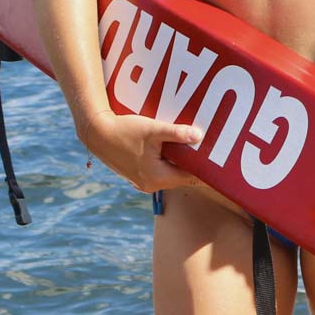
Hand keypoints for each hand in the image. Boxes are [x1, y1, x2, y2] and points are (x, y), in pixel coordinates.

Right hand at [77, 109, 204, 194]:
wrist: (97, 134)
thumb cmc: (124, 131)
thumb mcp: (153, 129)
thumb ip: (176, 134)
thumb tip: (199, 137)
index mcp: (157, 177)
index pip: (190, 177)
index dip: (204, 167)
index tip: (217, 158)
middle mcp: (151, 184)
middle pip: (182, 175)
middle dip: (193, 161)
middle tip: (209, 147)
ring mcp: (143, 181)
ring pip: (171, 172)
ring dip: (180, 159)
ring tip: (192, 144)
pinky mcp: (138, 174)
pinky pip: (160, 169)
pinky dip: (168, 159)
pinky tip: (172, 146)